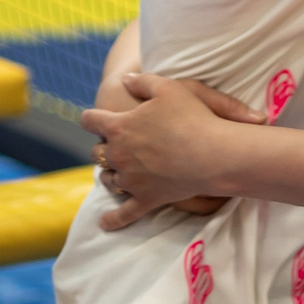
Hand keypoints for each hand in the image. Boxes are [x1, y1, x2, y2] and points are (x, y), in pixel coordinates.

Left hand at [83, 72, 263, 228]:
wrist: (213, 152)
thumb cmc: (191, 116)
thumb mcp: (167, 87)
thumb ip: (142, 81)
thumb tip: (124, 80)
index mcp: (118, 127)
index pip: (90, 120)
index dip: (91, 117)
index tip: (94, 118)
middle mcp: (119, 155)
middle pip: (96, 152)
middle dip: (102, 147)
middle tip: (113, 144)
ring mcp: (131, 180)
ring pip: (107, 180)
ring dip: (109, 174)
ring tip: (116, 172)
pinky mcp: (146, 199)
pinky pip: (125, 213)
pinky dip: (113, 220)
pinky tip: (104, 224)